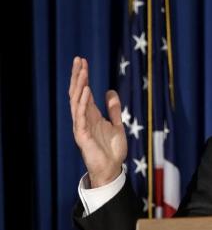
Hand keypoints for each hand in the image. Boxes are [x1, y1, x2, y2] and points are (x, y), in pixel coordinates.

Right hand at [68, 56, 126, 186]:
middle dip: (77, 76)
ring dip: (80, 86)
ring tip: (82, 71)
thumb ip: (114, 110)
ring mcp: (81, 125)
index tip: (83, 61)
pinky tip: (87, 91)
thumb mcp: (117, 125)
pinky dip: (83, 103)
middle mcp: (83, 118)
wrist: (112, 169)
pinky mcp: (82, 135)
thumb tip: (110, 91)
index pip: (84, 91)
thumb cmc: (112, 150)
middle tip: (78, 60)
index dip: (83, 76)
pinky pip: (80, 116)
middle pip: (77, 92)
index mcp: (90, 115)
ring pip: (77, 101)